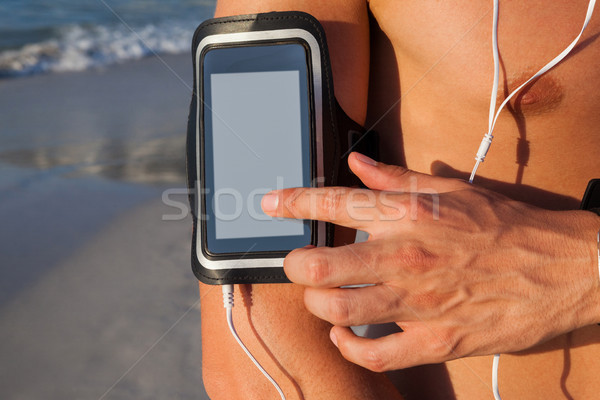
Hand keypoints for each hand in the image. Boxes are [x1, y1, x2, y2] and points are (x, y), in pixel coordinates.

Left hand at [261, 152, 599, 370]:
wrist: (559, 267)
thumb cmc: (504, 225)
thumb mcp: (451, 189)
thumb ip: (395, 178)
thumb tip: (356, 163)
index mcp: (408, 215)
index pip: (333, 203)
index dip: (292, 203)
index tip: (270, 204)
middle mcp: (405, 256)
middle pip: (319, 266)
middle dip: (295, 265)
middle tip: (297, 264)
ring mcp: (418, 302)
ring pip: (337, 310)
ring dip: (318, 305)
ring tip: (322, 298)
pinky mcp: (436, 340)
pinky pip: (375, 353)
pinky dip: (350, 347)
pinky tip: (345, 336)